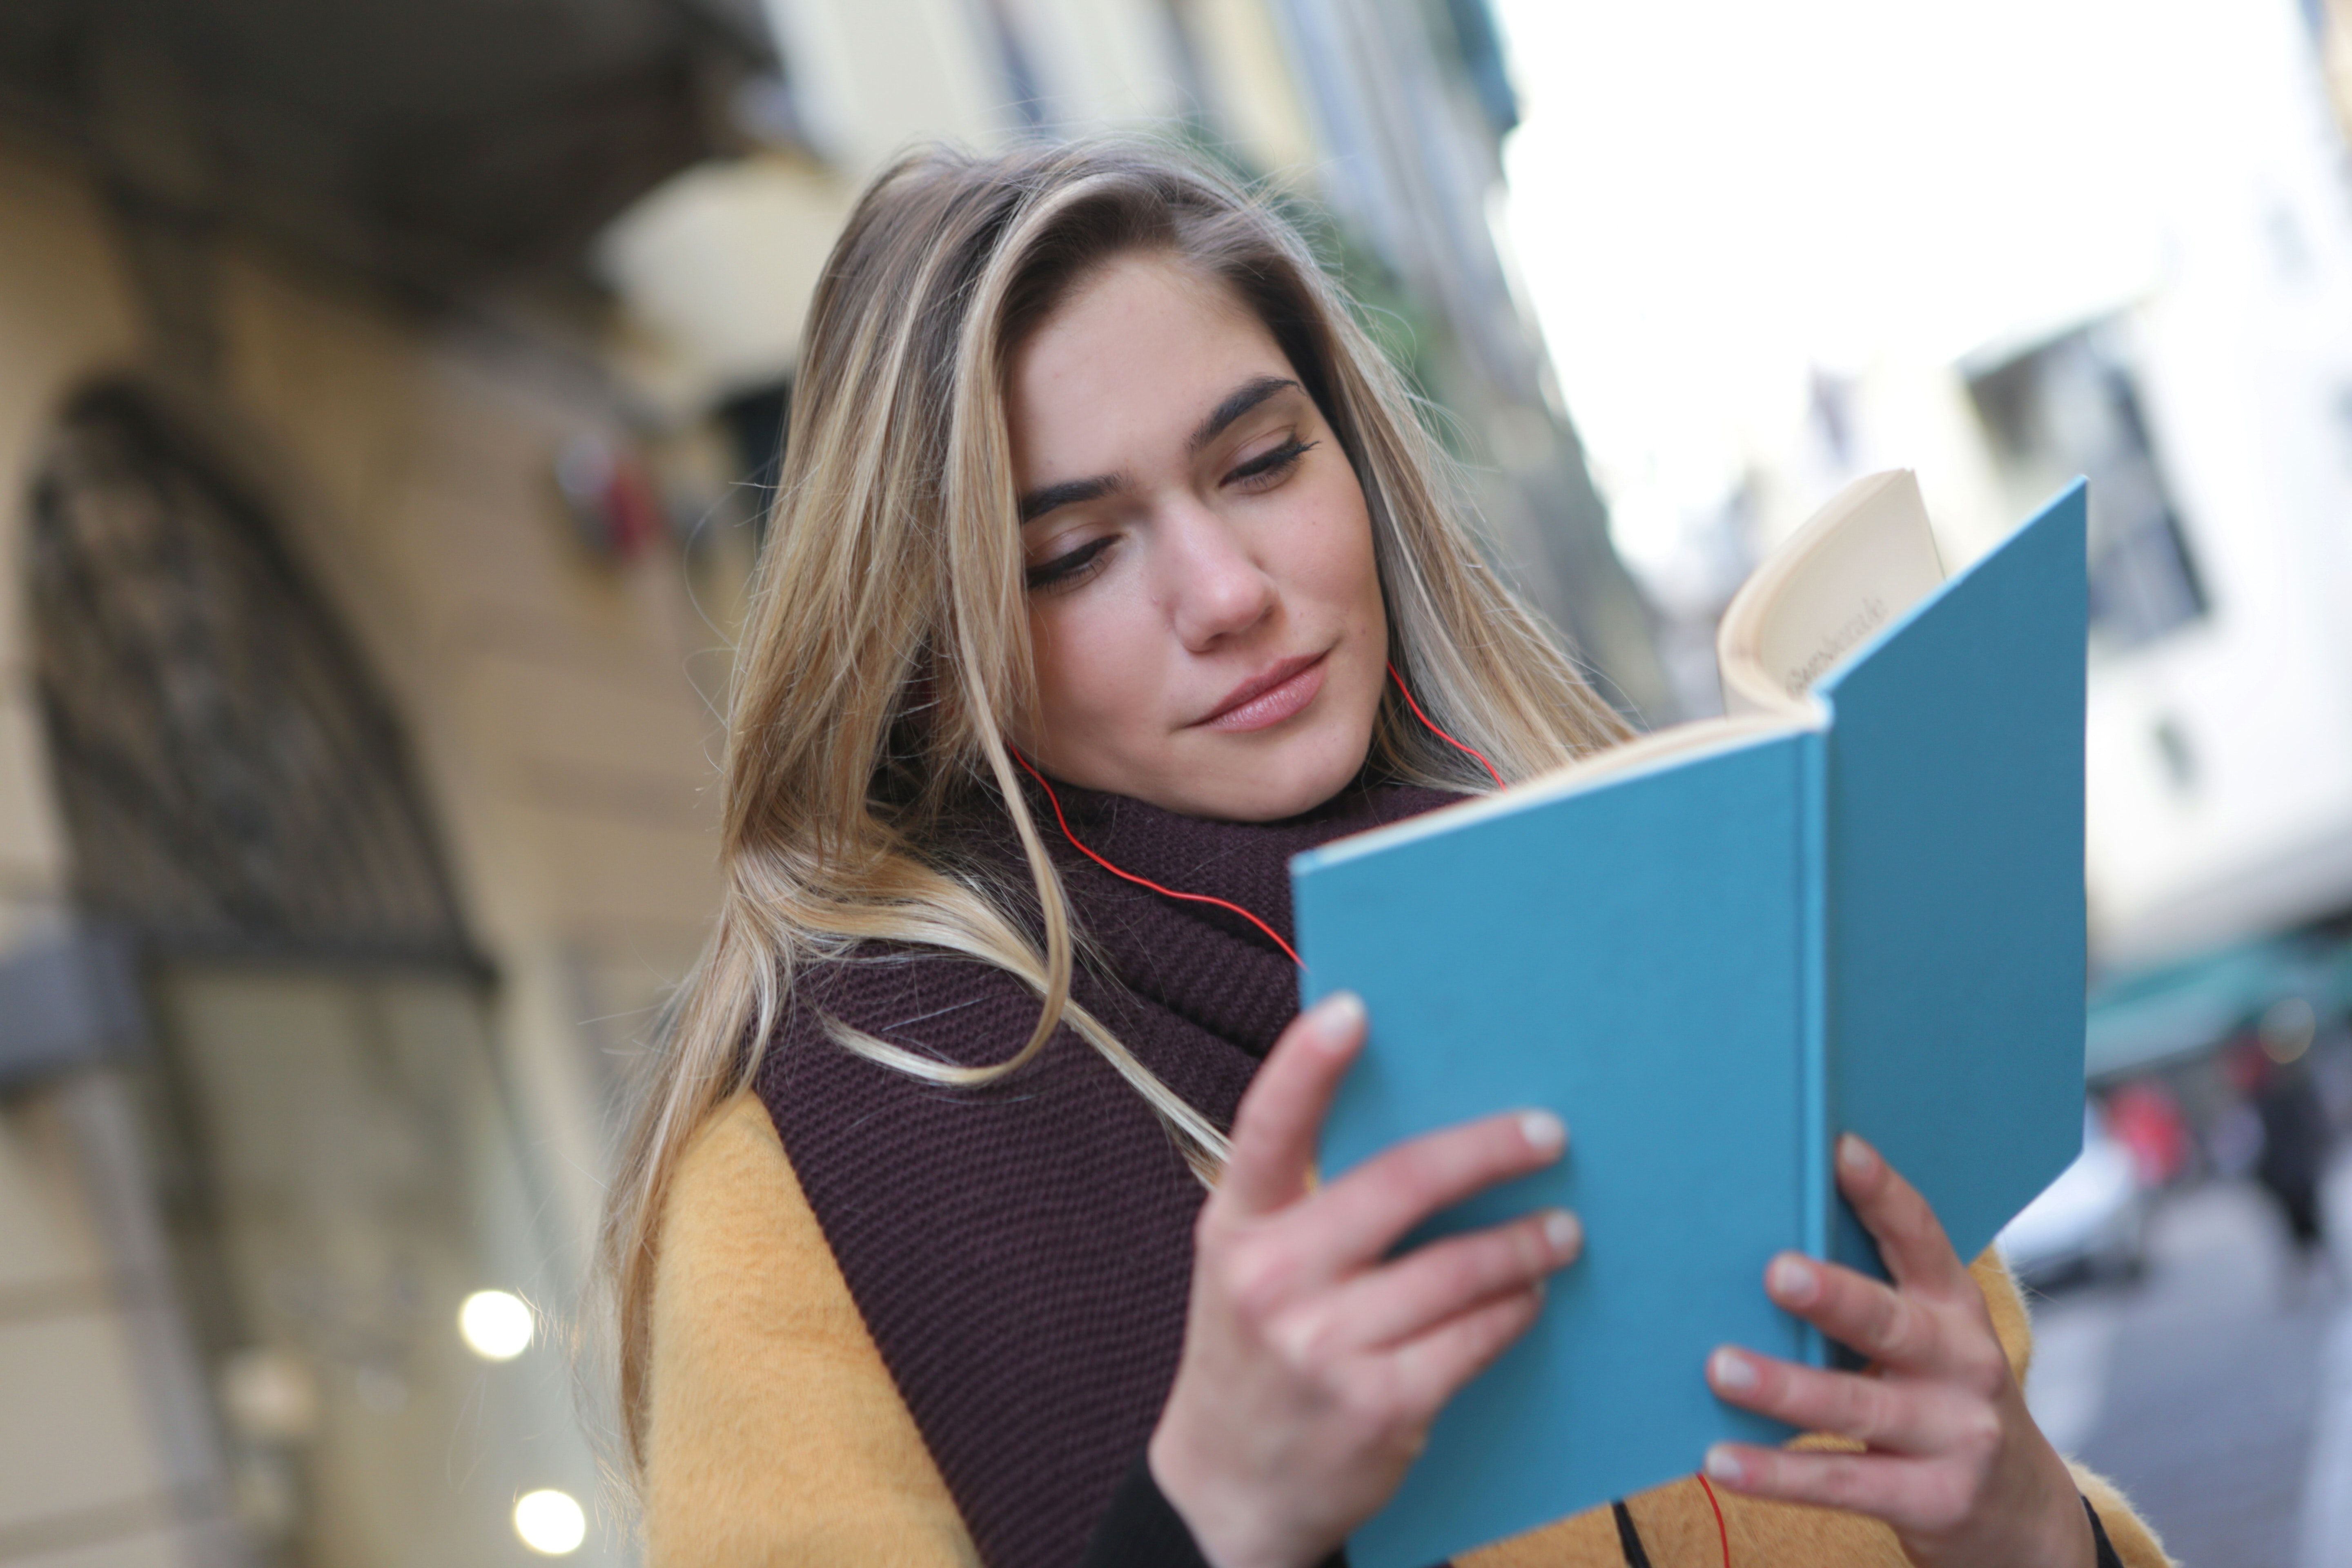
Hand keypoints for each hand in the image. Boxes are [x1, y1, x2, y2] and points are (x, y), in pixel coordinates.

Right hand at [1149, 992, 1581, 1567]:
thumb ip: (1307, 1201)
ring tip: (1562, 1230)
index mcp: (1234, 1228)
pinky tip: (1528, 1297)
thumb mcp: (1248, 1266)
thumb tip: (1421, 1124)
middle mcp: (1272, 1280)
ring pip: (1457, 1268)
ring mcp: (1326, 1346)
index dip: (1305, 1063)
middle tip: (1548, 1134)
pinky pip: (1475, 1335)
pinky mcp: (1381, 1405)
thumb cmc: (1253, 1349)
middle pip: (1401, 1185)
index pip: (1266, 1128)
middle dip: (1488, 1152)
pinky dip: (1512, 1310)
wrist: (1231, 1486)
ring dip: (1525, 1243)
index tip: (1353, 1010)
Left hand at [1702, 1135, 2093, 1567]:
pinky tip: (1721, 1461)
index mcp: (1955, 1309)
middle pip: (1891, 1323)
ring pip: (1859, 1405)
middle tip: (1775, 1271)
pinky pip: (1843, 1483)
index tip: (1841, 1150)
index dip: (1884, 1194)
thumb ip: (1869, 1297)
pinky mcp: (1934, 1499)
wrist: (2019, 1512)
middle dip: (1835, 1296)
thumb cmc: (1942, 1399)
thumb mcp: (1927, 1342)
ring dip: (1785, 1388)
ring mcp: (1954, 1435)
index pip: (1922, 1240)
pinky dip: (1778, 1474)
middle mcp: (1963, 1364)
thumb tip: (1760, 1242)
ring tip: (1721, 1368)